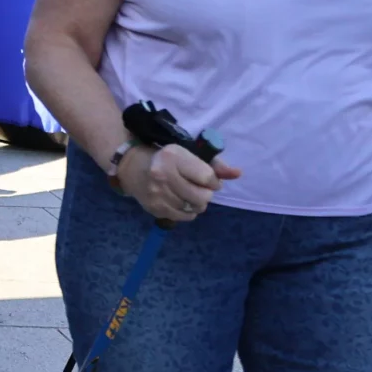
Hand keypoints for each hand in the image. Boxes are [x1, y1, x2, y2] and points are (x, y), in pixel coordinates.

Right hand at [113, 140, 239, 223]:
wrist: (133, 167)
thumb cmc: (168, 159)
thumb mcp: (189, 154)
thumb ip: (215, 165)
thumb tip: (238, 173)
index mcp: (173, 157)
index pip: (207, 177)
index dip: (213, 181)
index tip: (209, 179)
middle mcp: (163, 175)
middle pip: (202, 197)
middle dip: (206, 194)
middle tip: (199, 188)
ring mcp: (157, 193)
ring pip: (194, 209)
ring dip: (197, 204)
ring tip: (189, 195)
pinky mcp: (154, 207)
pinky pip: (184, 217)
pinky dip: (188, 212)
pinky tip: (181, 202)